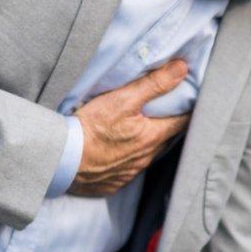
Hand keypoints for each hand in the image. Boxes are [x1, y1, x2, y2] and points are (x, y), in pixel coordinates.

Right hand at [69, 59, 191, 196]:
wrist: (61, 160)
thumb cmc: (91, 128)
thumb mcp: (123, 99)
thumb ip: (154, 84)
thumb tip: (181, 69)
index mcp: (151, 137)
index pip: (182, 122)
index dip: (187, 109)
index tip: (189, 99)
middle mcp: (144, 158)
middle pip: (165, 139)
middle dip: (167, 125)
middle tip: (165, 110)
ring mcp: (129, 173)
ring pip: (147, 155)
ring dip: (147, 142)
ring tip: (140, 129)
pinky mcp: (112, 182)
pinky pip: (127, 170)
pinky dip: (128, 158)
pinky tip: (118, 150)